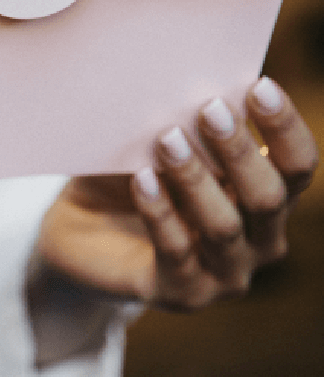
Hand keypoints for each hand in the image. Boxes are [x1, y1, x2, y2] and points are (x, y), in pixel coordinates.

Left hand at [35, 77, 317, 311]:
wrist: (78, 236)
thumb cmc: (129, 180)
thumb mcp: (159, 150)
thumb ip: (185, 126)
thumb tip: (192, 83)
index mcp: (267, 201)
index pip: (298, 167)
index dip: (285, 128)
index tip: (259, 86)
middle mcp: (259, 242)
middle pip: (268, 197)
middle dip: (240, 151)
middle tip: (210, 108)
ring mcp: (223, 275)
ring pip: (222, 226)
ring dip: (196, 179)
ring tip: (167, 138)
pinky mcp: (180, 293)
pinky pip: (175, 250)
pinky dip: (160, 212)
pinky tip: (141, 180)